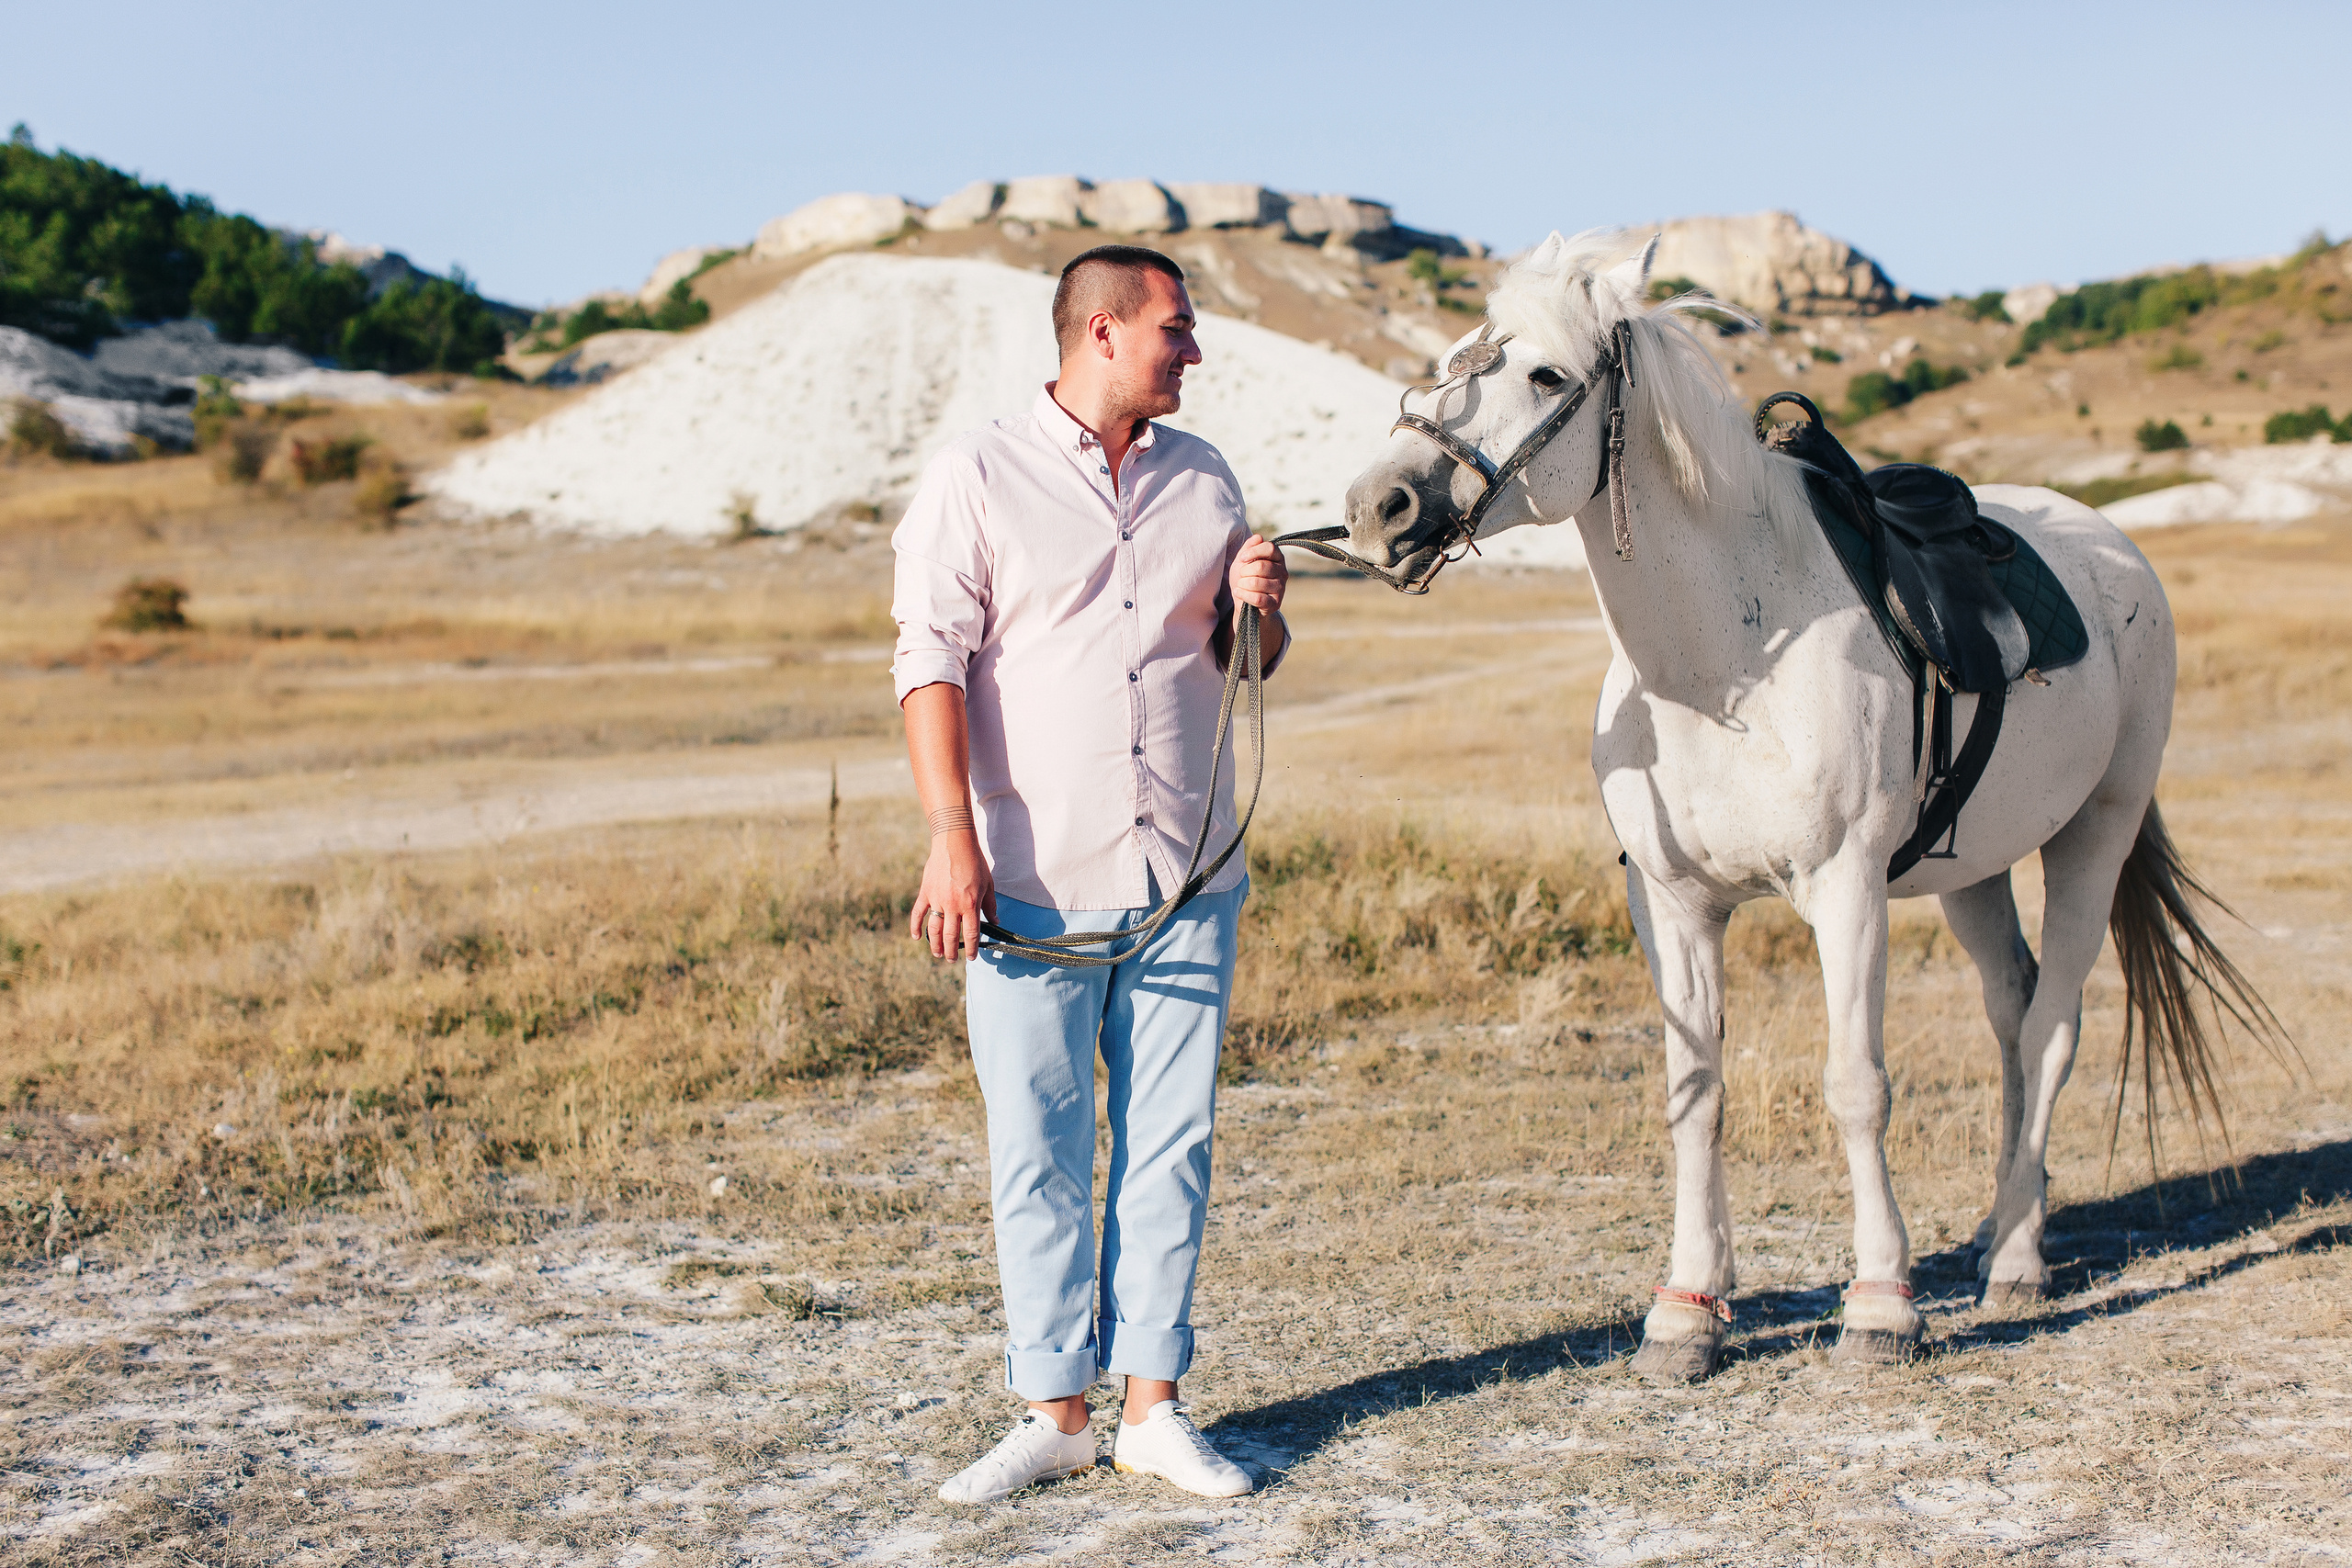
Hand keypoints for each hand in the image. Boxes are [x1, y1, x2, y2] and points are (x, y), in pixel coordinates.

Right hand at [910, 831, 994, 959]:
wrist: (954, 843)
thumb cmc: (974, 862)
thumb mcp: (988, 884)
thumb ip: (990, 905)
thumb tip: (995, 922)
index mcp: (970, 904)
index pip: (971, 933)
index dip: (971, 948)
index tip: (971, 957)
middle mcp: (953, 905)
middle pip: (951, 936)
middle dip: (951, 951)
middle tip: (951, 959)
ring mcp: (937, 900)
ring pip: (934, 929)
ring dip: (935, 944)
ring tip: (937, 954)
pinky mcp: (926, 893)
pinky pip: (918, 913)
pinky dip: (915, 926)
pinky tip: (916, 937)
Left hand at [1229, 533, 1287, 613]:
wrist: (1244, 601)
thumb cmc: (1245, 578)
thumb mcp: (1243, 561)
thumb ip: (1249, 547)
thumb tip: (1258, 537)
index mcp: (1277, 558)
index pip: (1270, 548)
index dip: (1253, 552)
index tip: (1242, 558)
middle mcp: (1283, 572)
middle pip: (1261, 566)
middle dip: (1244, 571)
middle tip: (1241, 575)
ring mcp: (1281, 589)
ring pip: (1256, 583)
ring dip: (1242, 584)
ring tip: (1241, 585)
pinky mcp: (1275, 603)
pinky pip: (1257, 598)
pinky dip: (1243, 595)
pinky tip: (1239, 593)